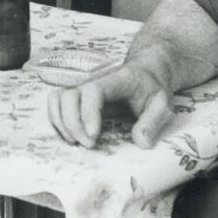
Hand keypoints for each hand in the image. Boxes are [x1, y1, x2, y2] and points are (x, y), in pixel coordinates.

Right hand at [48, 61, 176, 149]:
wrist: (145, 73)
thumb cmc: (152, 89)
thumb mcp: (162, 104)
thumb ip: (153, 121)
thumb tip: (141, 142)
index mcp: (116, 80)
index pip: (93, 90)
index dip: (88, 113)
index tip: (94, 136)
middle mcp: (93, 81)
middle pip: (68, 95)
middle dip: (73, 124)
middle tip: (89, 144)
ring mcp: (82, 88)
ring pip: (57, 99)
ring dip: (61, 123)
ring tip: (76, 142)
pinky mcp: (76, 97)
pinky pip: (55, 105)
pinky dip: (57, 122)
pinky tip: (71, 137)